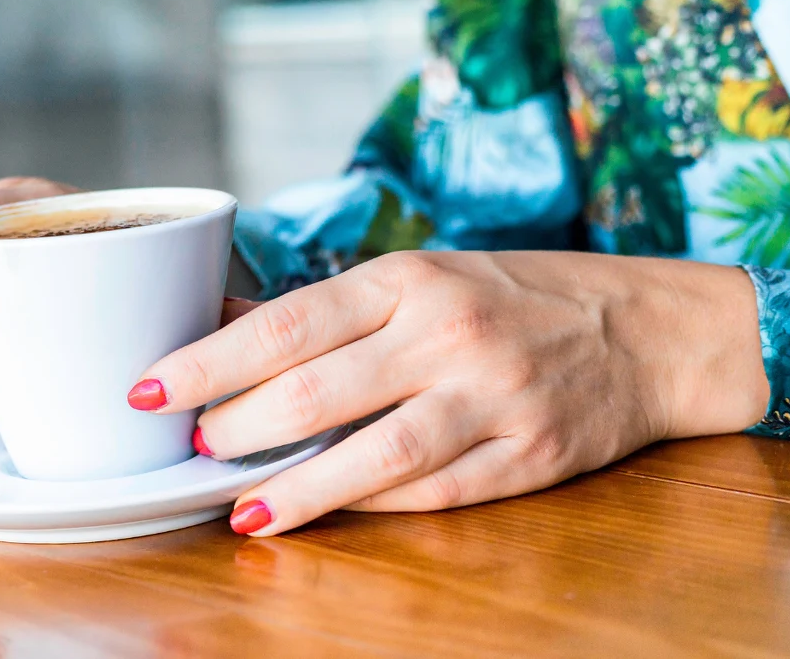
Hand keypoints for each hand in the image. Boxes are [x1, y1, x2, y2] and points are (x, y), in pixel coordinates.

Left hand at [129, 251, 769, 535]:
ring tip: (242, 508)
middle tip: (195, 446)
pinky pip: (432, 492)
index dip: (209, 361)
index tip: (151, 389)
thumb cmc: (509, 296)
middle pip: (317, 391)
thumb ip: (330, 311)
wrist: (638, 329)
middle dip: (237, 427)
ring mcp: (493, 395)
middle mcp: (449, 331)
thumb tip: (225, 329)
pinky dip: (368, 506)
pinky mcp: (527, 455)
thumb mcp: (421, 276)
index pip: (288, 323)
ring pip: (373, 454)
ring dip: (296, 488)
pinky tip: (323, 512)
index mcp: (411, 277)